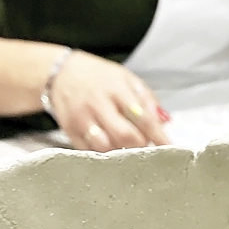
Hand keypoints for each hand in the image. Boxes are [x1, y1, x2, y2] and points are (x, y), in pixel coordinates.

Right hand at [47, 51, 168, 151]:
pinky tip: (110, 150)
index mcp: (116, 89)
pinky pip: (90, 152)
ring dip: (120, 153)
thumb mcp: (125, 79)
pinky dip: (103, 156)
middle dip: (139, 146)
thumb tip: (164, 122)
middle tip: (145, 146)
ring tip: (126, 149)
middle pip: (124, 136)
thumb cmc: (99, 78)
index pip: (143, 118)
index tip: (170, 149)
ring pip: (105, 148)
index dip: (159, 137)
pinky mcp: (70, 132)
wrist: (58, 72)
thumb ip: (146, 99)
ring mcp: (81, 119)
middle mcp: (97, 104)